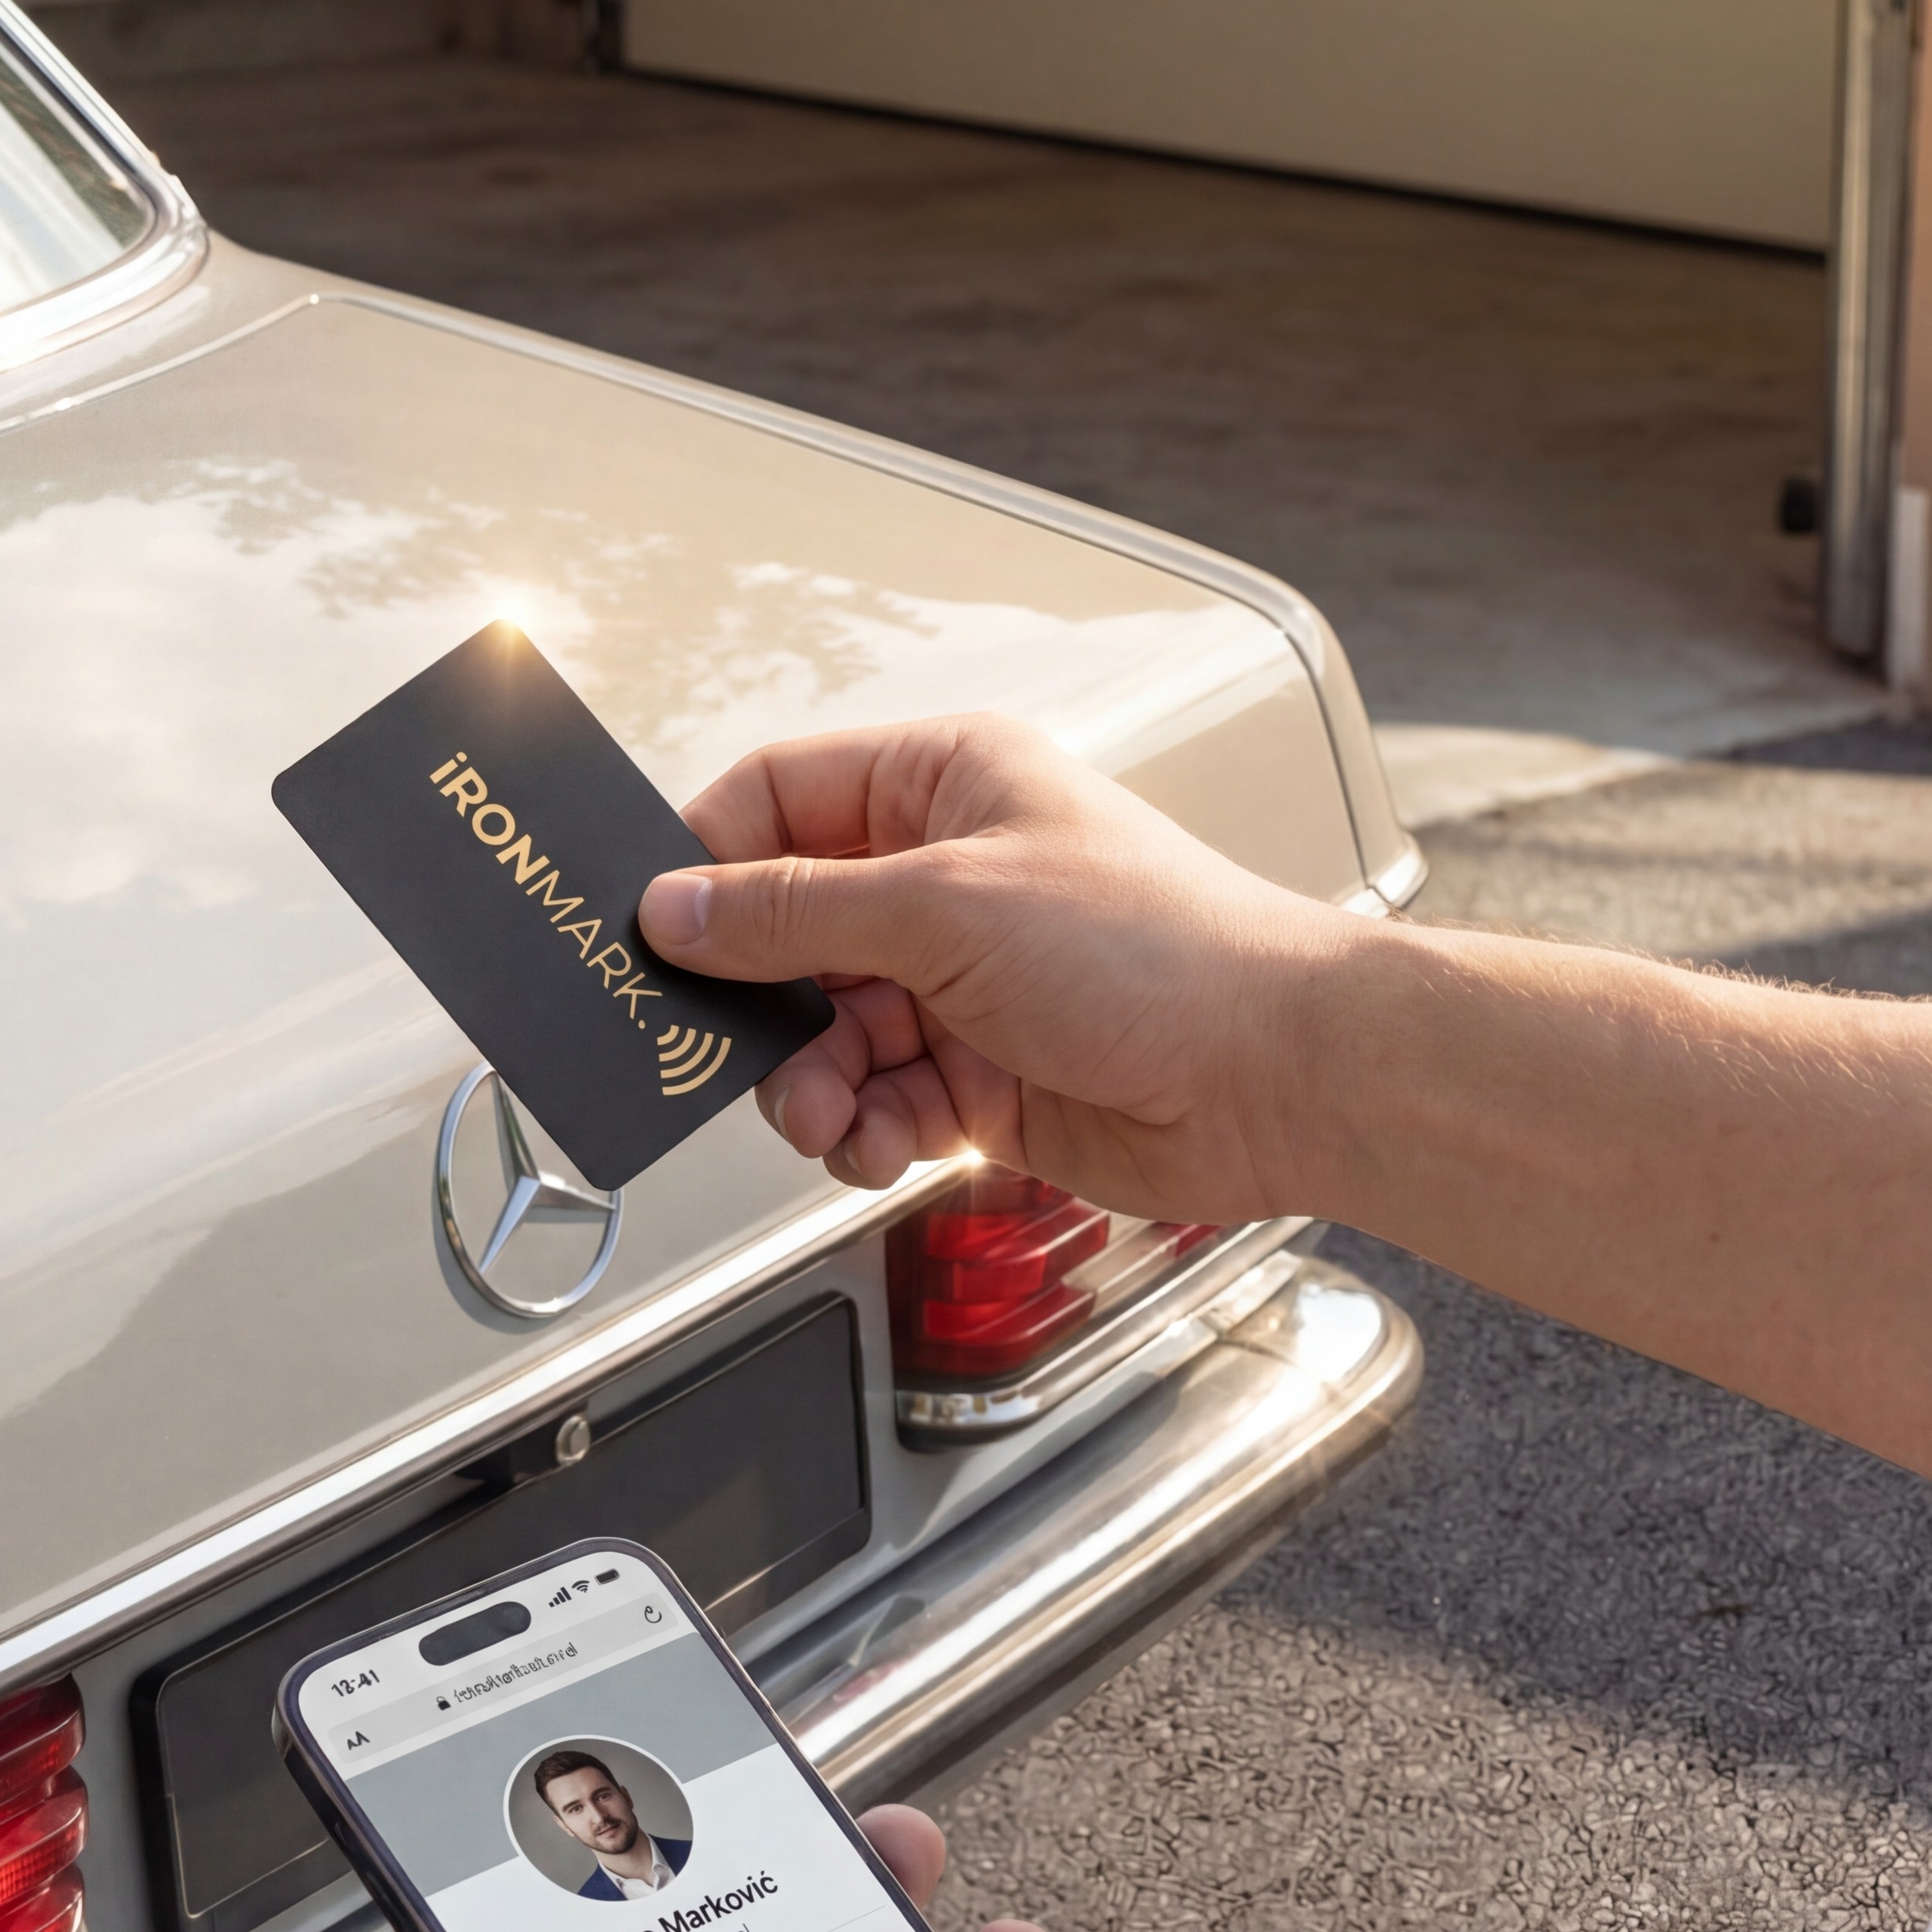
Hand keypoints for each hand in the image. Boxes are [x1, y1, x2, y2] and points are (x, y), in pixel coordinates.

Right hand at [635, 711, 1353, 1220]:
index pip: (776, 800)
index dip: (708, 864)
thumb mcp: (943, 908)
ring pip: (820, 1036)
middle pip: (784, 934)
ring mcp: (956, 984)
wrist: (1270, 1077)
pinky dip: (864, 1133)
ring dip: (809, 1086)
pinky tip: (887, 1145)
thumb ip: (794, 912)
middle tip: (735, 1050)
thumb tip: (680, 907)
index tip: (661, 932)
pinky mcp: (973, 1077)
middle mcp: (942, 879)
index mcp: (942, 787)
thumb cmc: (1157, 953)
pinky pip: (871, 1105)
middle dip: (759, 1004)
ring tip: (832, 1116)